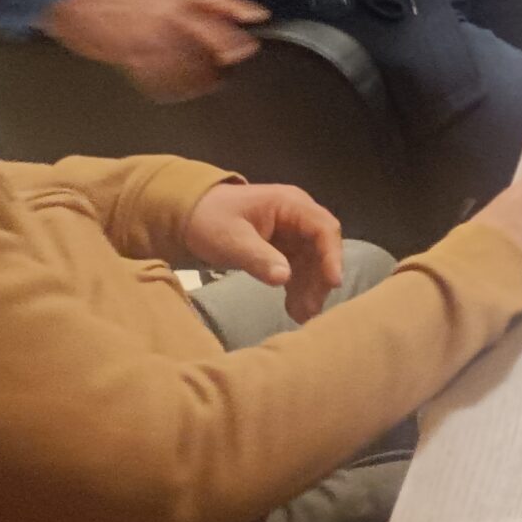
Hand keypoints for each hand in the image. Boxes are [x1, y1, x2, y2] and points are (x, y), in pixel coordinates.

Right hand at [44, 0, 267, 102]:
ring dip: (201, 75)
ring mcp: (152, 36)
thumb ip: (187, 5)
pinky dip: (171, 88)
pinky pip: (161, 78)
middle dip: (229, 49)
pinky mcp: (133, 57)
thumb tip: (219, 18)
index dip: (242, 9)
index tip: (261, 17)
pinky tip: (176, 91)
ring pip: (190, 61)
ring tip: (208, 82)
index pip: (218, 0)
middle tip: (234, 61)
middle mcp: (170, 14)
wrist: (74, 3)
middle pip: (212, 34)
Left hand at [183, 182, 345, 320]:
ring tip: (302, 316)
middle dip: (319, 278)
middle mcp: (298, 216)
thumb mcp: (231, 240)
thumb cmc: (209, 220)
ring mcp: (291, 232)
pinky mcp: (282, 247)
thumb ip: (258, 257)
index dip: (332, 255)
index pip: (323, 228)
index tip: (334, 282)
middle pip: (321, 247)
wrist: (187, 214)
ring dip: (309, 287)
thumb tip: (285, 278)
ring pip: (312, 260)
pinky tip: (293, 308)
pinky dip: (297, 287)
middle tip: (312, 309)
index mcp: (291, 205)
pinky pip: (297, 267)